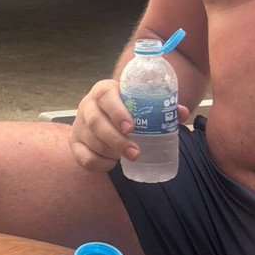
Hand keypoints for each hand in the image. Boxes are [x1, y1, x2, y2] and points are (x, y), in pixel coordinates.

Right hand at [69, 80, 189, 171]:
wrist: (105, 112)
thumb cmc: (128, 107)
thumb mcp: (141, 102)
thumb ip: (162, 106)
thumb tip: (180, 113)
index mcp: (103, 90)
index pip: (106, 96)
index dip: (117, 112)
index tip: (131, 127)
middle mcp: (87, 105)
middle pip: (96, 122)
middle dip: (116, 140)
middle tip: (136, 153)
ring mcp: (78, 125)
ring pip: (91, 141)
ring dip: (111, 152)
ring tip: (128, 157)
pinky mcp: (74, 143)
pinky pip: (83, 158)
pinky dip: (100, 164)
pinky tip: (113, 163)